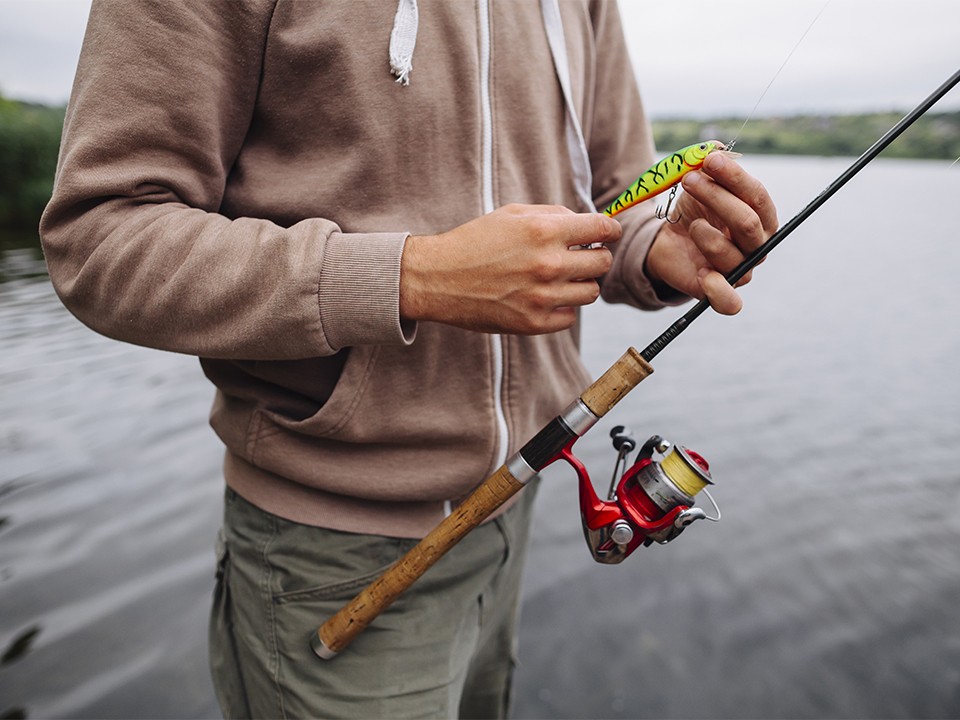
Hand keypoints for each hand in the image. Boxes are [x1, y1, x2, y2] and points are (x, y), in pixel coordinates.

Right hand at [400, 204, 620, 333]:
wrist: (436, 279)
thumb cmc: (473, 242)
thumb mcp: (512, 214)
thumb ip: (553, 216)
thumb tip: (588, 224)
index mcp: (544, 231)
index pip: (602, 229)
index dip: (609, 230)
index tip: (606, 234)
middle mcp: (548, 264)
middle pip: (602, 263)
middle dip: (595, 256)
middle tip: (581, 256)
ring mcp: (542, 297)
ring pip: (590, 292)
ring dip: (580, 283)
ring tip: (560, 278)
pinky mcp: (533, 323)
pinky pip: (570, 317)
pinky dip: (563, 308)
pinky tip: (545, 298)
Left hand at [644, 152, 778, 314]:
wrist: (666, 239)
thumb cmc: (691, 208)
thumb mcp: (697, 183)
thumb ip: (708, 166)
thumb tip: (714, 149)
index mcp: (760, 217)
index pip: (757, 197)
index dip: (735, 178)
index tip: (709, 160)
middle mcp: (756, 245)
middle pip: (746, 223)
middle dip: (716, 197)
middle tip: (689, 180)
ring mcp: (739, 269)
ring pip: (733, 256)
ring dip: (707, 235)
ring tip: (692, 224)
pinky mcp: (718, 291)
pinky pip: (730, 303)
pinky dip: (719, 291)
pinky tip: (703, 274)